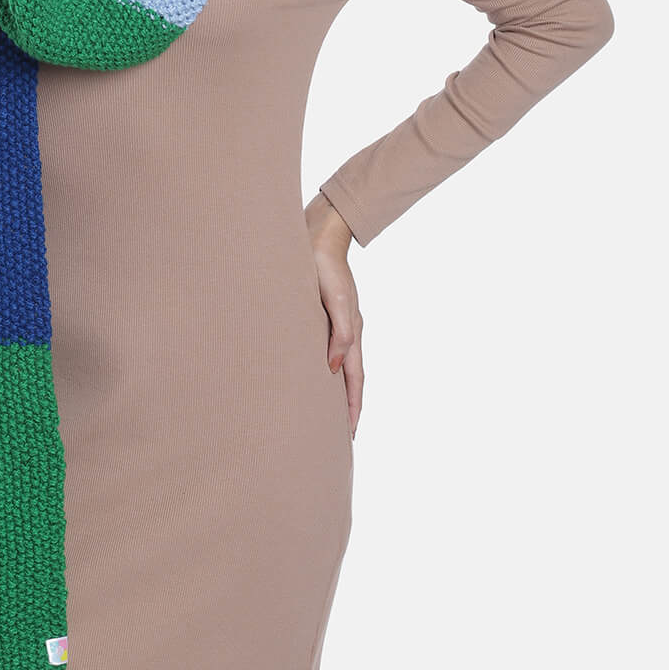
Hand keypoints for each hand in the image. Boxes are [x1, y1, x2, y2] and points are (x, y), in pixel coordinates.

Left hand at [305, 191, 363, 438]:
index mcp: (352, 331)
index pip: (355, 379)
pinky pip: (327, 349)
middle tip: (340, 434)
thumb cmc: (325, 266)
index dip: (352, 407)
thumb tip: (332, 369)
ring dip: (335, 390)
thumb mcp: (337, 301)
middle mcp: (346, 331)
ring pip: (339, 365)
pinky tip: (314, 373)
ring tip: (326, 412)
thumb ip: (338, 334)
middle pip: (349, 377)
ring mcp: (336, 323)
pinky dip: (324, 368)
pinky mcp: (323, 314)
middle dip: (346, 406)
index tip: (350, 435)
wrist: (317, 234)